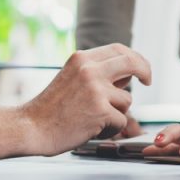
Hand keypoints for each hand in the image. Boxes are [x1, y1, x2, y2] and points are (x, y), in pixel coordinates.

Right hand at [20, 43, 151, 155]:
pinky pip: (121, 121)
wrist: (31, 127)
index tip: (141, 68)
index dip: (135, 58)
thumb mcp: (71, 77)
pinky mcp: (100, 111)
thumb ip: (96, 73)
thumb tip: (127, 75)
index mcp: (82, 59)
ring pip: (126, 99)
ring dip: (116, 112)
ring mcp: (96, 90)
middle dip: (145, 71)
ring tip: (93, 119)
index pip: (118, 49)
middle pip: (132, 63)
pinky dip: (111, 129)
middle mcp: (90, 70)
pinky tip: (91, 129)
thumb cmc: (50, 108)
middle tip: (148, 80)